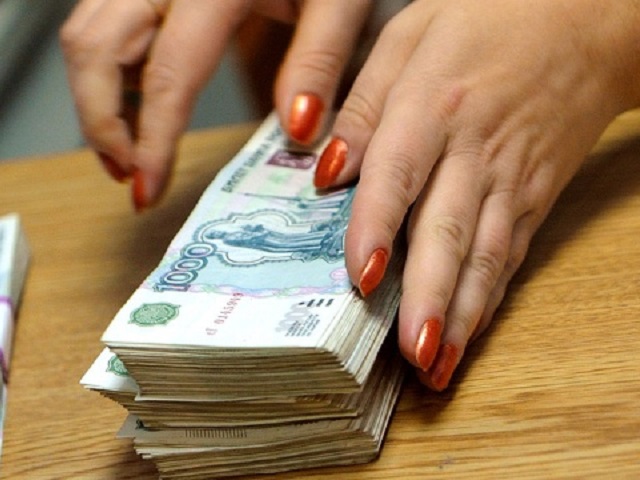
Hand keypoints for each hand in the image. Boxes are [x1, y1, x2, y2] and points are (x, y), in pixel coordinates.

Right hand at [60, 0, 371, 209]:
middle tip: (131, 176)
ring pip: (87, 33)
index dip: (151, 141)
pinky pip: (102, 21)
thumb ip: (318, 60)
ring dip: (96, 99)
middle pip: (95, 49)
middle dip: (101, 124)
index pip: (167, 74)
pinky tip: (136, 102)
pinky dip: (107, 69)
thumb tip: (298, 129)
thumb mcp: (341, 1)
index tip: (147, 191)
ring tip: (128, 150)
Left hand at [314, 0, 639, 389]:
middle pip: (449, 231)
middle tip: (409, 352)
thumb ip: (365, 102)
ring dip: (461, 314)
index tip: (361, 276)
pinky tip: (468, 332)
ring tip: (436, 365)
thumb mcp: (411, 34)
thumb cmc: (487, 20)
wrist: (584, 20)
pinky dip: (488, 298)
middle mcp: (475, 149)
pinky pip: (509, 254)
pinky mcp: (532, 196)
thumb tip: (327, 168)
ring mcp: (510, 178)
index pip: (399, 172)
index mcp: (436, 102)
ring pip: (485, 256)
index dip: (378, 226)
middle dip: (429, 297)